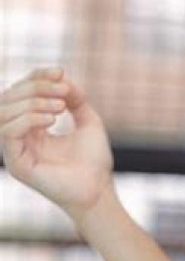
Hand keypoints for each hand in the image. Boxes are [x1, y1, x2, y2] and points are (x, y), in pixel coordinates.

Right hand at [0, 65, 114, 222]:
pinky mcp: (16, 165)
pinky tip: (52, 120)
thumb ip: (75, 99)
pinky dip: (29, 119)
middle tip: (63, 90)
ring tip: (61, 107)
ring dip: (33, 102)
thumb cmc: (94, 160)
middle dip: (36, 87)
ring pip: (4, 112)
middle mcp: (19, 136)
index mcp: (32, 126)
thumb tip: (63, 77)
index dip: (37, 77)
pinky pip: (9, 132)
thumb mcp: (88, 120)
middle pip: (9, 98)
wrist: (99, 189)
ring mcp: (15, 150)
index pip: (22, 92)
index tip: (61, 71)